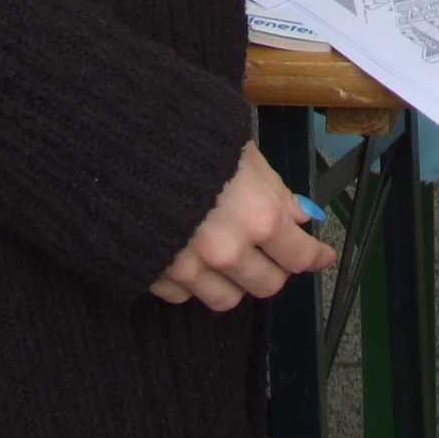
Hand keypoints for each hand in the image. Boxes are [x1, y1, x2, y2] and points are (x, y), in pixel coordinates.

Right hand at [149, 140, 335, 310]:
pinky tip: (192, 258)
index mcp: (257, 218)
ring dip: (236, 282)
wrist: (118, 148)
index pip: (298, 255)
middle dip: (276, 269)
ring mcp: (190, 269)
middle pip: (267, 284)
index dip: (315, 257)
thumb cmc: (185, 139)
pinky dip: (193, 283)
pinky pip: (185, 296)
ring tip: (232, 257)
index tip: (321, 256)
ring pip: (228, 298)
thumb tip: (298, 214)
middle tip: (273, 252)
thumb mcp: (242, 152)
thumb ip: (273, 188)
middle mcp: (228, 251)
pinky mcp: (156, 276)